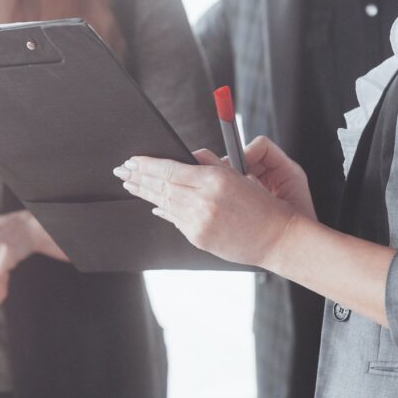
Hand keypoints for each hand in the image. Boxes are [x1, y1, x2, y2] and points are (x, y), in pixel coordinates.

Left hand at [113, 137, 314, 267]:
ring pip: (164, 203)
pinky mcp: (198, 238)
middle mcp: (202, 201)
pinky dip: (163, 209)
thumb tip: (183, 161)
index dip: (147, 164)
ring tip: (130, 184)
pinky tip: (153, 204)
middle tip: (121, 171)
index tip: (133, 160)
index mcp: (213, 180)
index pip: (170, 169)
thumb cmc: (262, 204)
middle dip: (139, 177)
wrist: (277, 238)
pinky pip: (175, 220)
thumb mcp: (238, 176)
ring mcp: (198, 222)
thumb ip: (208, 165)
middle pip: (161, 186)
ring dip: (145, 192)